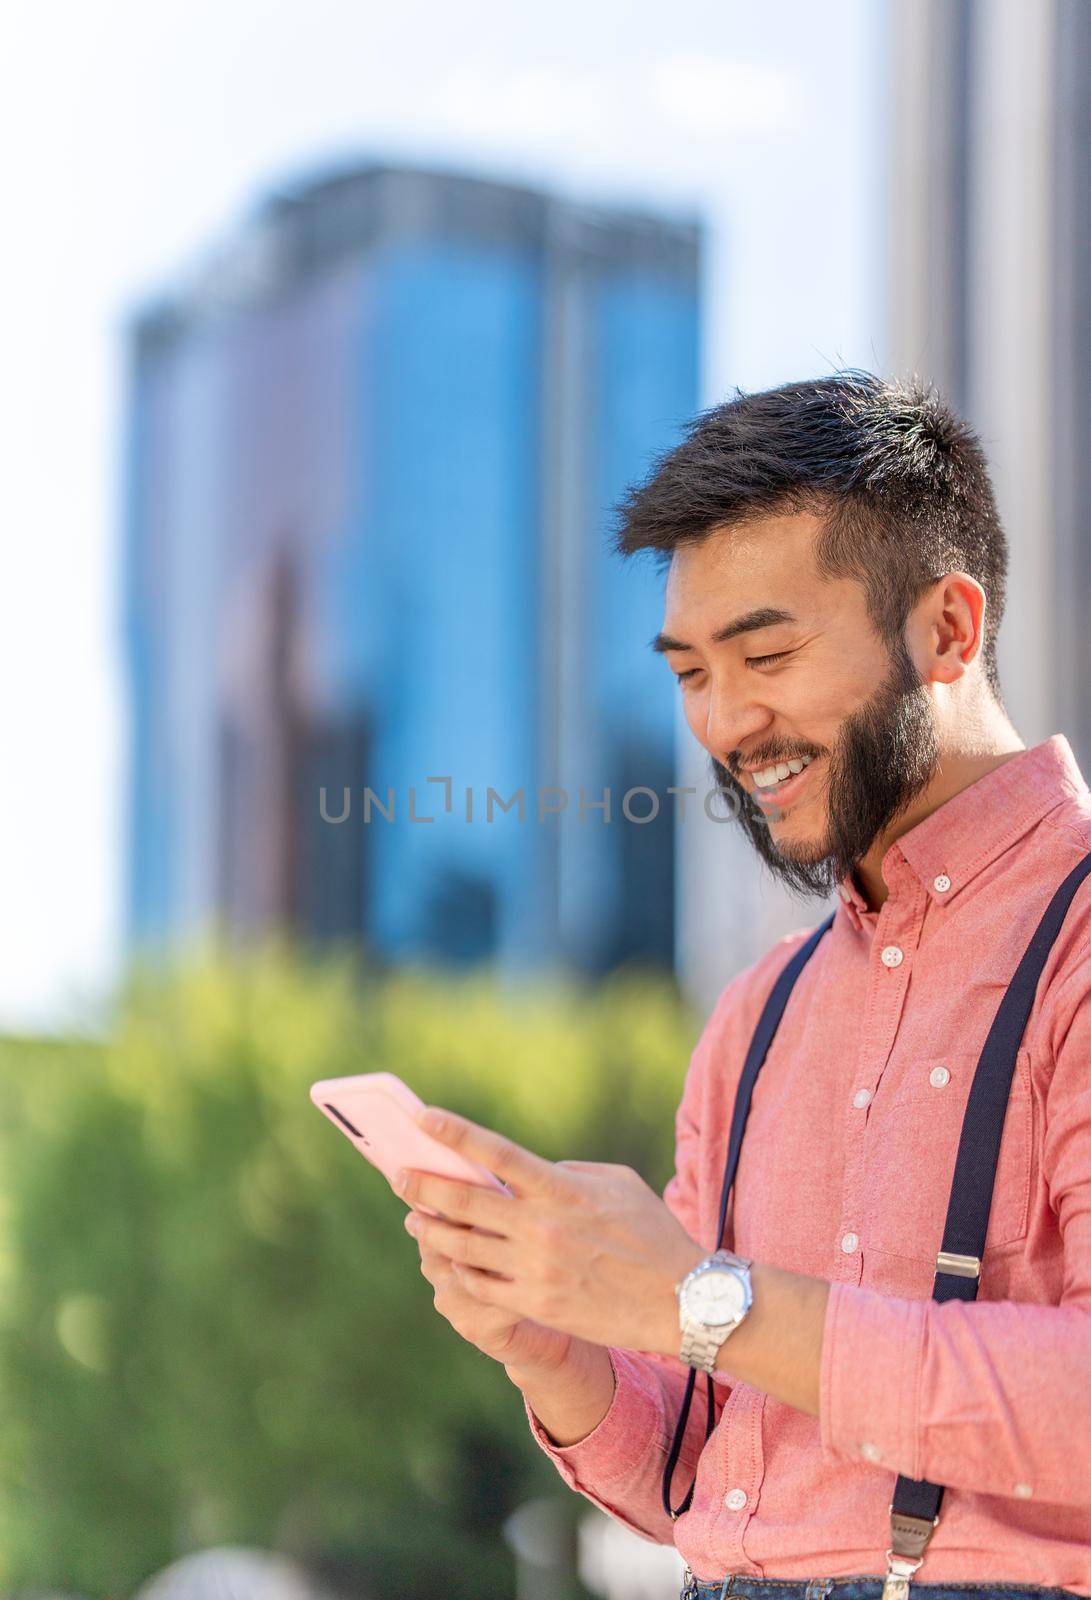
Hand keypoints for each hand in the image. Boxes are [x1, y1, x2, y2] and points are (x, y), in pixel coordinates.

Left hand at [396, 1107, 704, 1356]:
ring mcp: (536, 1269)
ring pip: (464, 1246)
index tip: (423, 1118)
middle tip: (398, 1174)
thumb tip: (528, 1173)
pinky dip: (459, 1270)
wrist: (684, 1300)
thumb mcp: (618, 1183)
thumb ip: (568, 1172)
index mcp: (562, 1188)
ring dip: (432, 1229)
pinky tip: (449, 1260)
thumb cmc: (654, 1233)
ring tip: (414, 1217)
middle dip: (423, 1185)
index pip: (497, 1153)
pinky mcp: (537, 1305)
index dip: (456, 1134)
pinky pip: (481, 1286)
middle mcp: (542, 1227)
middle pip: (466, 1201)